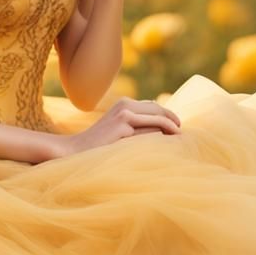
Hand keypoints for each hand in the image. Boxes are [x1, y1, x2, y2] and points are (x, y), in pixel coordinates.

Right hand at [53, 97, 181, 157]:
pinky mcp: (123, 123)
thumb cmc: (97, 146)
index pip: (152, 106)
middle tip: (181, 131)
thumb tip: (161, 133)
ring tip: (180, 136)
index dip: (165, 115)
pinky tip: (171, 139)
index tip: (175, 126)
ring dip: (171, 126)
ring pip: (157, 117)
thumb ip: (135, 128)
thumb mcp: (118, 133)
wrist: (74, 151)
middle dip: (171, 118)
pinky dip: (164, 132)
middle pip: (158, 109)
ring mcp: (124, 112)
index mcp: (124, 103)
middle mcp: (125, 104)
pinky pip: (151, 128)